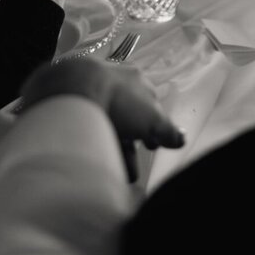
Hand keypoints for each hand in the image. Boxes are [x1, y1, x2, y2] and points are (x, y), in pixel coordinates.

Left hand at [21, 60, 184, 181]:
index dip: (153, 128)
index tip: (151, 146)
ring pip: (108, 123)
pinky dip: (95, 142)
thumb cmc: (120, 102)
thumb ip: (168, 131)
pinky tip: (95, 158)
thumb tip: (181, 138)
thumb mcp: (152, 120)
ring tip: (113, 174)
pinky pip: (88, 125)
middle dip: (133, 142)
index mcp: (137, 80)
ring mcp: (93, 90)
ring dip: (114, 148)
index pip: (151, 105)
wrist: (74, 90)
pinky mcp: (73, 102)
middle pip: (129, 115)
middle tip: (132, 168)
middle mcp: (115, 82)